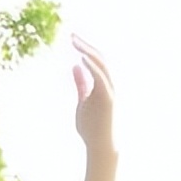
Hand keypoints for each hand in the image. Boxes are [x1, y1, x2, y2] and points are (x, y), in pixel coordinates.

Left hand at [72, 34, 114, 152]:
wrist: (99, 144)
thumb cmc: (92, 125)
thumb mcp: (83, 100)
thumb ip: (81, 83)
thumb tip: (75, 66)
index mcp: (102, 84)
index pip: (96, 61)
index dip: (85, 48)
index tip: (72, 39)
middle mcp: (108, 84)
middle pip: (100, 59)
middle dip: (86, 46)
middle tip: (71, 35)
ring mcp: (109, 91)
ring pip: (102, 66)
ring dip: (88, 52)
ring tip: (75, 42)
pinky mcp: (108, 99)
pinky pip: (101, 79)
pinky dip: (93, 68)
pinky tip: (82, 59)